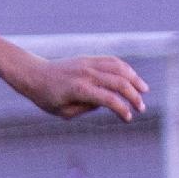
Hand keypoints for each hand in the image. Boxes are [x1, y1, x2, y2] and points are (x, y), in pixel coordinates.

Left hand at [17, 56, 147, 121]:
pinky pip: (112, 61)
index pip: (108, 99)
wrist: (35, 75)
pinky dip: (126, 69)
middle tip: (141, 108)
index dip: (122, 109)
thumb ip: (86, 109)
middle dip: (133, 96)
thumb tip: (106, 102)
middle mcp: (86, 74)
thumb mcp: (63, 112)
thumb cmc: (46, 97)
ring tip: (144, 91)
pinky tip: (132, 78)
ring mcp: (88, 64)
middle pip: (119, 83)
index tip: (128, 118)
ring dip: (135, 80)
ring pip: (120, 68)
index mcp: (79, 89)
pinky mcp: (89, 59)